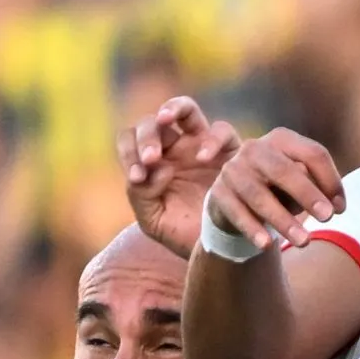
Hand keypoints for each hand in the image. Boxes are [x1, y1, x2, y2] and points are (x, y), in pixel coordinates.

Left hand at [120, 96, 242, 257]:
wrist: (222, 249)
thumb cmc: (185, 235)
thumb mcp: (154, 221)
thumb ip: (140, 196)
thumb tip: (149, 171)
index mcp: (152, 163)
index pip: (130, 140)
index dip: (128, 152)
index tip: (136, 178)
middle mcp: (174, 149)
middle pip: (152, 122)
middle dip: (146, 137)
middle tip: (150, 160)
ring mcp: (202, 146)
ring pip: (185, 109)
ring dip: (172, 109)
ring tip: (165, 119)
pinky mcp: (231, 152)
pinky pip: (222, 131)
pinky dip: (211, 139)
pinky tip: (202, 158)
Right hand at [205, 128, 346, 253]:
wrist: (237, 202)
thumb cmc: (278, 191)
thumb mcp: (299, 185)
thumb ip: (315, 186)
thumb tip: (332, 202)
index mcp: (282, 139)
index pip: (312, 153)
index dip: (331, 180)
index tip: (340, 209)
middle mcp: (255, 148)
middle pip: (284, 170)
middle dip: (307, 194)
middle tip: (327, 218)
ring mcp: (233, 169)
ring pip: (259, 195)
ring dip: (283, 220)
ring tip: (304, 241)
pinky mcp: (218, 192)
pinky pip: (236, 212)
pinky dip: (252, 228)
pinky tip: (267, 245)